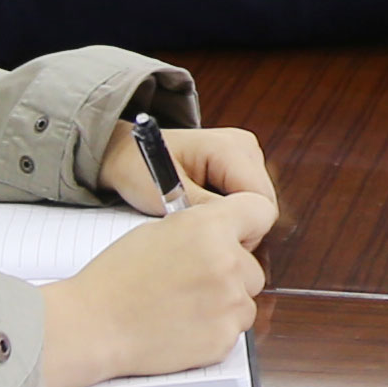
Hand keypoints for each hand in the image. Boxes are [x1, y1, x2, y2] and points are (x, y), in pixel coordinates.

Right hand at [38, 201, 270, 386]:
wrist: (94, 325)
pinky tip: (181, 327)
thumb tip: (224, 232)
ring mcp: (229, 305)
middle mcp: (227, 263)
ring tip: (182, 306)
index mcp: (210, 228)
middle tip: (193, 281)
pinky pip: (232, 331)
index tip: (239, 235)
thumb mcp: (156, 231)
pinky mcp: (224, 339)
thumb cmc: (115, 278)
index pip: (260, 212)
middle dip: (231, 274)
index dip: (247, 224)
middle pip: (253, 267)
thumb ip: (200, 228)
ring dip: (224, 305)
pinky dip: (213, 331)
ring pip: (245, 302)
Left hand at [102, 121, 272, 214]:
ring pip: (257, 205)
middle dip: (235, 222)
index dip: (241, 227)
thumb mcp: (166, 194)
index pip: (261, 200)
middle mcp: (245, 147)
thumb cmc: (138, 168)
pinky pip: (248, 200)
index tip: (210, 239)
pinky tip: (203, 209)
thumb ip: (204, 209)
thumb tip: (231, 229)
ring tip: (195, 215)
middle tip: (197, 228)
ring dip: (230, 217)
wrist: (124, 154)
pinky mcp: (242, 165)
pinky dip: (228, 211)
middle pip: (263, 203)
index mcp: (229, 147)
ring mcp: (246, 154)